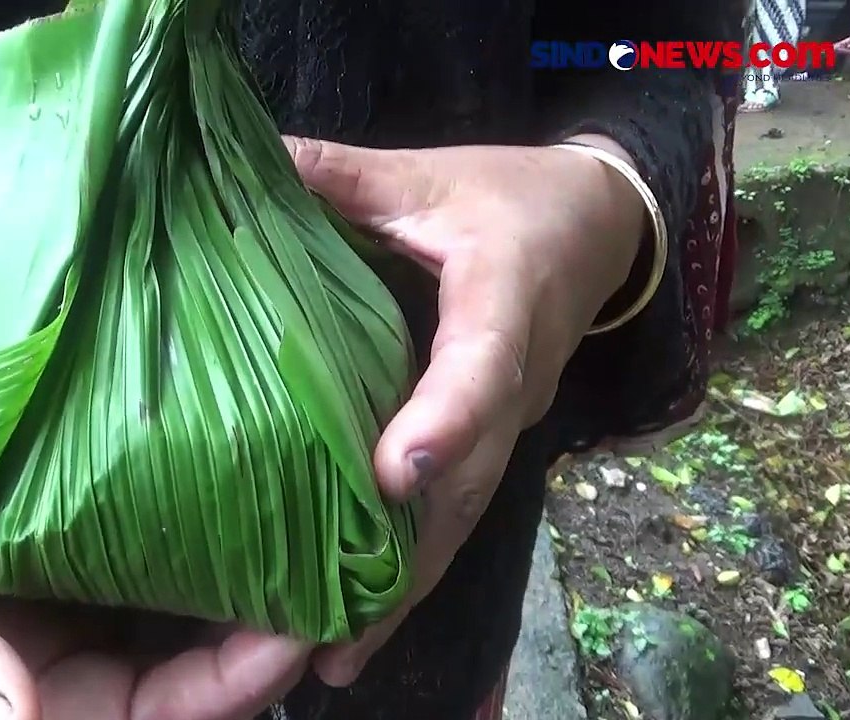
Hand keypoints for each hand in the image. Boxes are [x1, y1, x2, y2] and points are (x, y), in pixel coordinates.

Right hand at [0, 319, 309, 719]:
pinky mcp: (97, 506)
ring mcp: (87, 569)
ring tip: (332, 524)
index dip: (223, 692)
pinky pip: (178, 526)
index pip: (142, 713)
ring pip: (196, 597)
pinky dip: (231, 514)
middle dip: (271, 634)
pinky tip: (275, 475)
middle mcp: (64, 635)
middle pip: (190, 665)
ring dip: (265, 573)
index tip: (291, 636)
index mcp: (12, 675)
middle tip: (343, 570)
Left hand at [283, 136, 647, 684]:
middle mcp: (515, 381)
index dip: (446, 418)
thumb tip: (255, 157)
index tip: (398, 473)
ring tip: (335, 659)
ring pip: (461, 515)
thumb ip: (345, 174)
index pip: (483, 366)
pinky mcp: (491, 442)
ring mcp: (508, 423)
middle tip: (337, 634)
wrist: (594, 228)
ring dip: (404, 589)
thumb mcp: (428, 175)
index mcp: (505, 302)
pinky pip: (454, 512)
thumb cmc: (512, 196)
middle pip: (469, 479)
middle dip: (408, 559)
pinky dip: (409, 566)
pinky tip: (357, 620)